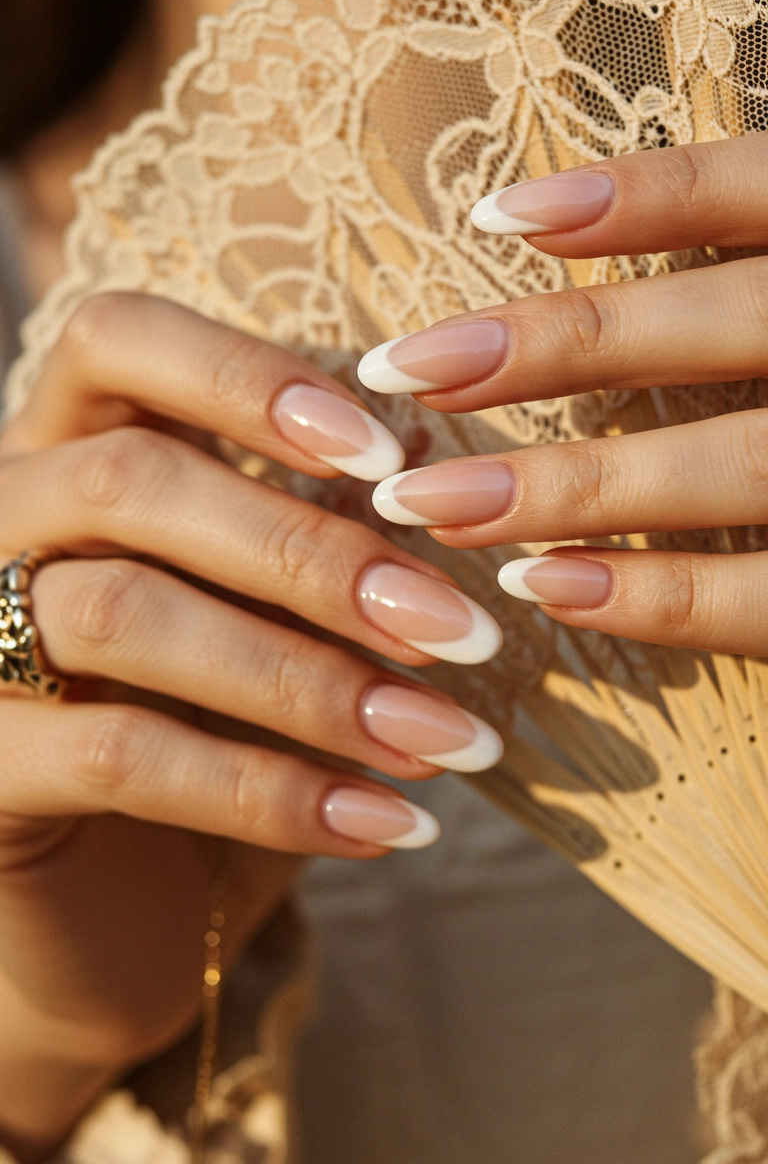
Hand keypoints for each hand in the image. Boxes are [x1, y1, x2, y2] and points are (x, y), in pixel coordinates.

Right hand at [0, 293, 502, 1156]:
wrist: (125, 912)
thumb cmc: (220, 726)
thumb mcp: (276, 613)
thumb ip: (325, 529)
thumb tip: (436, 453)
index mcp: (68, 447)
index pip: (114, 341)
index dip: (244, 375)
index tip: (388, 451)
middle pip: (128, 478)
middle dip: (308, 551)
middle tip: (454, 625)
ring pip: (119, 612)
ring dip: (305, 678)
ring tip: (439, 737)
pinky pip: (116, 755)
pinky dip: (264, 791)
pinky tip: (382, 823)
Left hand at [360, 132, 767, 656]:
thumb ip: (730, 269)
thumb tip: (556, 236)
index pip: (752, 191)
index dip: (634, 199)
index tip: (495, 220)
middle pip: (717, 325)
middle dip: (555, 348)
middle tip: (400, 371)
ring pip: (731, 467)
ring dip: (570, 487)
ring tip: (429, 504)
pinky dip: (656, 596)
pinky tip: (544, 588)